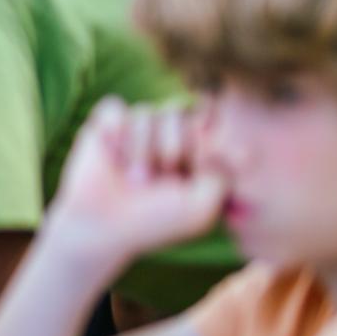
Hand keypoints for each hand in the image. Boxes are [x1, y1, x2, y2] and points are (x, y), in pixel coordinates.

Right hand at [41, 97, 226, 270]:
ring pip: (146, 112)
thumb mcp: (202, 207)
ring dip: (141, 148)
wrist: (102, 227)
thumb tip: (234, 146)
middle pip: (178, 112)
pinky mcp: (105, 127)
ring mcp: (133, 131)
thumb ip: (224, 176)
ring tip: (133, 179)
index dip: (204, 134)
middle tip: (163, 175)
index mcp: (190, 152)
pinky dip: (115, 130)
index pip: (207, 120)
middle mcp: (163, 137)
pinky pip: (115, 108)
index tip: (199, 159)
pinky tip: (112, 154)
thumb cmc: (154, 221)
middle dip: (172, 145)